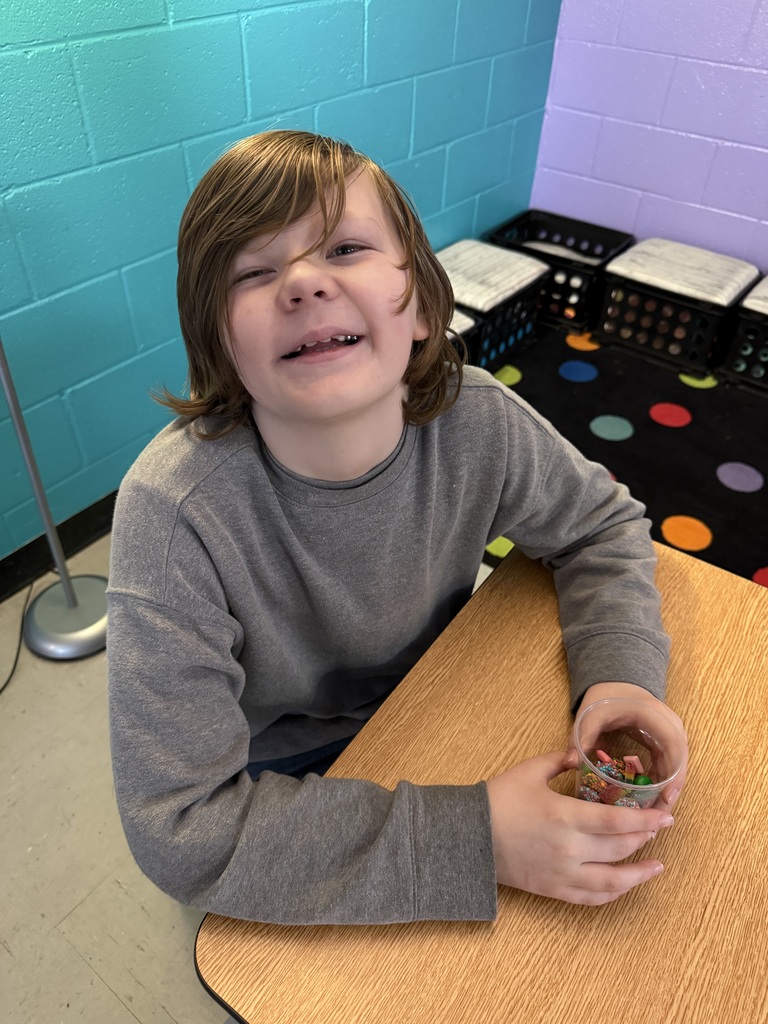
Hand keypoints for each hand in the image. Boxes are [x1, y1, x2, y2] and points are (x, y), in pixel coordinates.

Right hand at [486, 751, 674, 904]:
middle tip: (660, 828)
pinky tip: (624, 884)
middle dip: (645, 837)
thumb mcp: (529, 771)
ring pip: (613, 881)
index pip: (618, 821)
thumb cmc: (498, 801)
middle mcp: (570, 849)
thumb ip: (559, 761)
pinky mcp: (554, 889)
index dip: (645, 820)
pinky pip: (591, 897)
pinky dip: (612, 893)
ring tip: (656, 867)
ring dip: (639, 874)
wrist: (469, 837)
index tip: (665, 816)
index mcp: (565, 816)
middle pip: (620, 848)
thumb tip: (580, 756)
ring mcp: (563, 873)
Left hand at [565, 682, 687, 814]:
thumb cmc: (605, 697)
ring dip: (666, 791)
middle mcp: (670, 725)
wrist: (615, 683)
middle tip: (658, 818)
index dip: (674, 775)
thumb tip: (569, 762)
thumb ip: (582, 736)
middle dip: (671, 791)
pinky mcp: (664, 742)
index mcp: (655, 716)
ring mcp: (670, 734)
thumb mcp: (591, 714)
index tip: (666, 797)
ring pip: (676, 768)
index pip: (675, 748)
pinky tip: (647, 801)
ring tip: (652, 817)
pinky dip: (660, 784)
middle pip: (679, 763)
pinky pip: (668, 766)